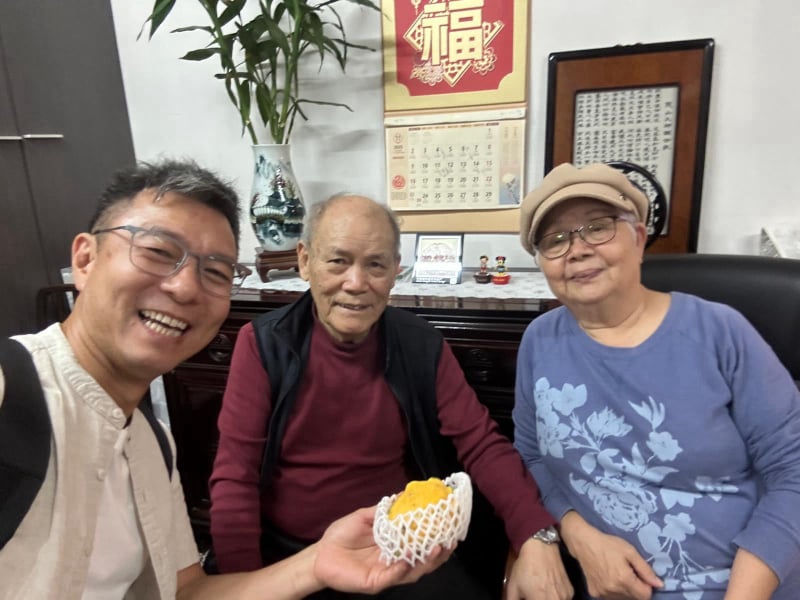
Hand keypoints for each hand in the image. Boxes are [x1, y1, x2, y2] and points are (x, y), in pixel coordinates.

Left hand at [313, 505, 453, 593]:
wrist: (320, 554)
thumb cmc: (341, 535)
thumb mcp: (364, 517)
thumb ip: (383, 510)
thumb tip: (402, 494)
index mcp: (394, 546)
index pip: (420, 545)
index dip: (436, 539)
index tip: (450, 528)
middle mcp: (395, 561)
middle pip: (423, 561)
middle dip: (439, 554)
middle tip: (450, 542)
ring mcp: (386, 573)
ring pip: (413, 572)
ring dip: (426, 562)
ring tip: (437, 549)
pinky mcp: (375, 583)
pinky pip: (392, 577)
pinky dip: (401, 569)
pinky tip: (406, 560)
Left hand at [503, 538, 572, 599]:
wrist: (541, 547)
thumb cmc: (525, 567)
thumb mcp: (513, 586)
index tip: (527, 598)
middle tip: (533, 596)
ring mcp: (565, 597)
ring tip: (540, 593)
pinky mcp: (570, 591)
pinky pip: (564, 599)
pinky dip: (556, 598)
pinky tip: (549, 590)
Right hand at [561, 512, 661, 599]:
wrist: (584, 543)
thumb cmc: (608, 544)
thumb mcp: (630, 551)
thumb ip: (645, 570)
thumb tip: (659, 585)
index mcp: (624, 579)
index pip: (645, 595)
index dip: (647, 586)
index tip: (641, 575)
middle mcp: (613, 590)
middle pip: (634, 598)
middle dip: (636, 588)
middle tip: (629, 572)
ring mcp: (602, 593)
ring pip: (622, 599)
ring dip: (625, 590)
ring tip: (618, 573)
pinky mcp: (595, 593)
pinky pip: (611, 597)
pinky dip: (614, 590)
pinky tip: (608, 577)